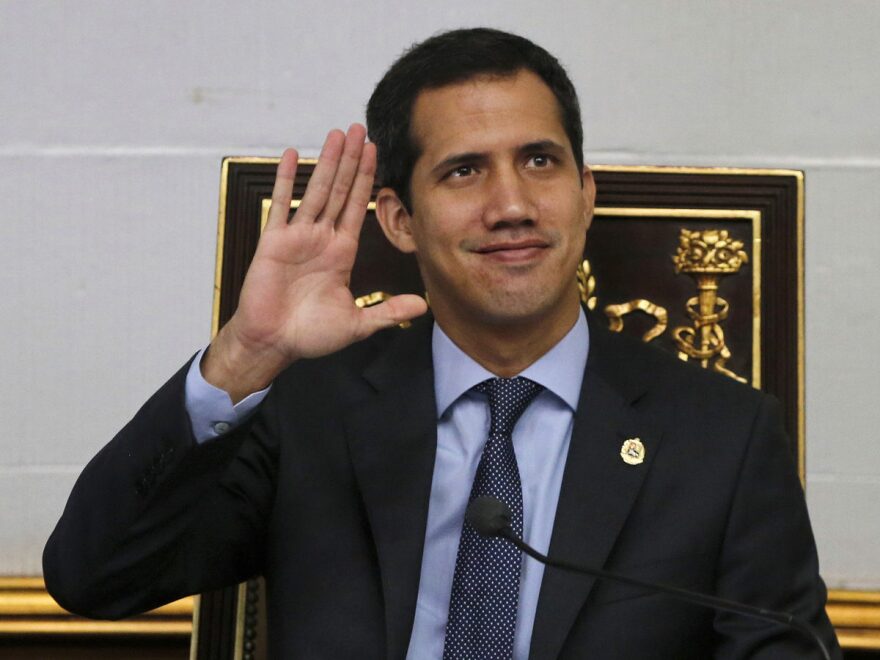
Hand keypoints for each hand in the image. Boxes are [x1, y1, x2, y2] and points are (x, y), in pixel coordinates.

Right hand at [203, 124, 427, 401]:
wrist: (273, 344)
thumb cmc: (309, 335)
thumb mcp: (357, 324)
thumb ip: (388, 311)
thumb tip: (424, 305)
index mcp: (341, 253)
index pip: (357, 207)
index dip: (367, 180)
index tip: (375, 153)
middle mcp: (321, 239)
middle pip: (339, 190)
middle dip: (350, 160)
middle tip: (359, 128)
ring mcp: (297, 237)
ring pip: (316, 191)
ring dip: (327, 162)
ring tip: (337, 134)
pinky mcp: (273, 242)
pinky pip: (282, 205)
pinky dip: (287, 180)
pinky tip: (294, 155)